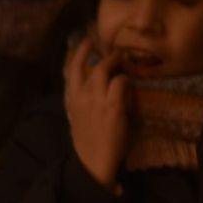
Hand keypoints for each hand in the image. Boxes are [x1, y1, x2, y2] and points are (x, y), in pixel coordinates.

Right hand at [63, 37, 130, 192]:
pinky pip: (122, 83)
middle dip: (106, 56)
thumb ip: (84, 99)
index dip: (80, 52)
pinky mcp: (113, 107)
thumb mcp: (79, 116)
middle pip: (92, 66)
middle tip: (117, 52)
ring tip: (125, 62)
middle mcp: (81, 97)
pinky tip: (130, 85)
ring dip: (117, 64)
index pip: (71, 69)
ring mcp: (96, 101)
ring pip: (106, 71)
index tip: (87, 40)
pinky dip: (127, 81)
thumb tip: (97, 84)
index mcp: (71, 100)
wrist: (93, 162)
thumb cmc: (88, 140)